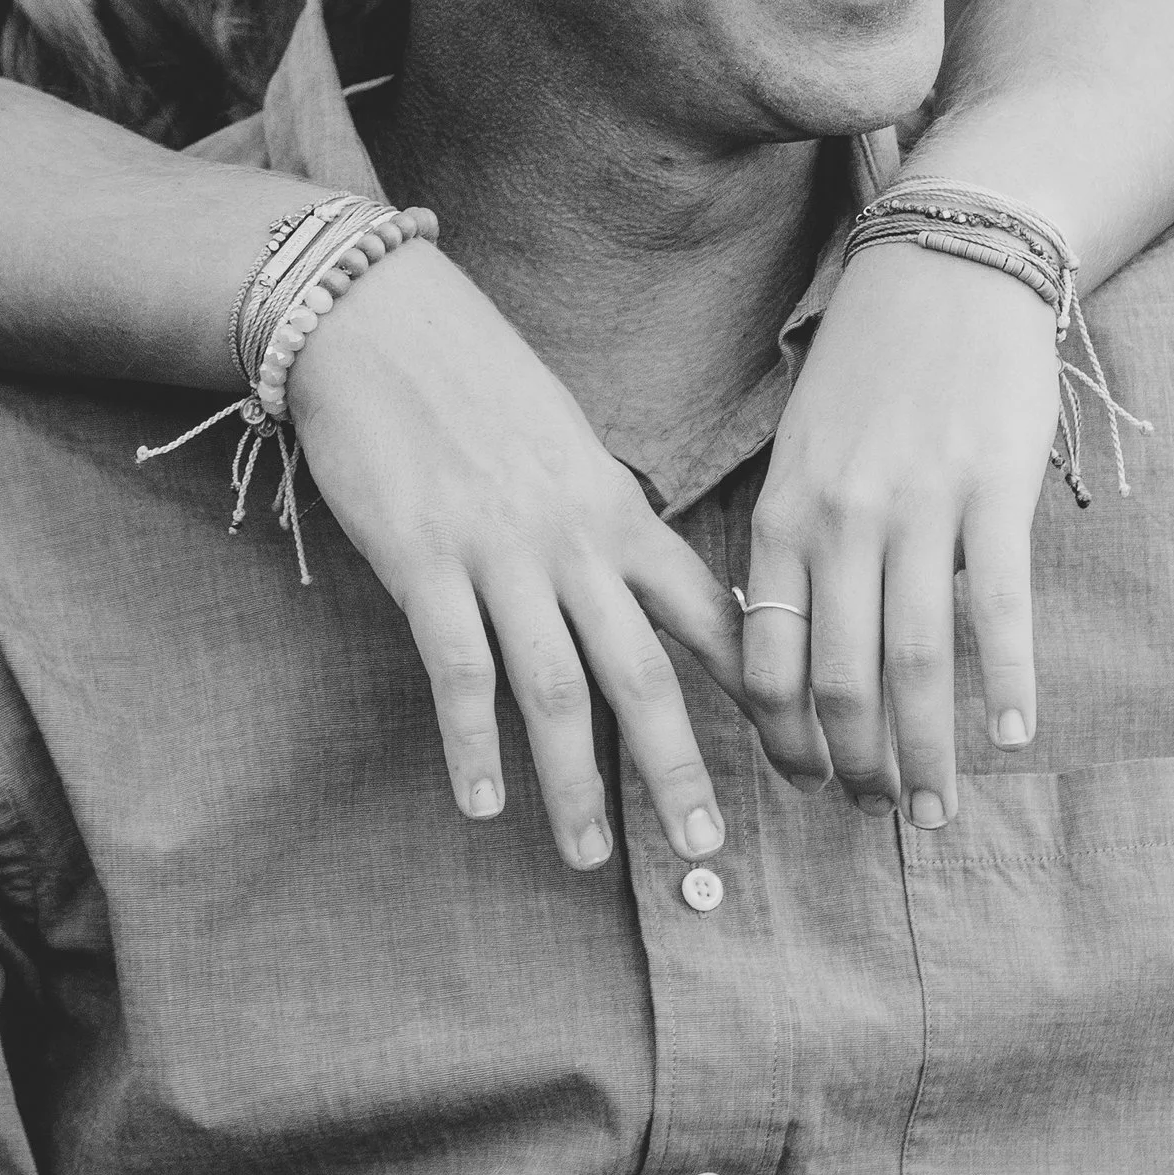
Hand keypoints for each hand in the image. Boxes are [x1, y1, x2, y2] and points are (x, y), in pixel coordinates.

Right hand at [288, 240, 748, 870]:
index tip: (792, 744)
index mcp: (614, 509)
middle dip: (676, 768)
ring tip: (590, 856)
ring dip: (575, 782)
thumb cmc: (472, 379)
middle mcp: (572, 538)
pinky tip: (481, 804)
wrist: (381, 318)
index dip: (751, 682)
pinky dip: (473, 742)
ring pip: (556, 687)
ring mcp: (499, 551)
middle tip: (705, 850)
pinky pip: (459, 668)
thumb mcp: (562, 443)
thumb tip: (633, 583)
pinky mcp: (425, 559)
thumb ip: (600, 518)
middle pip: (642, 671)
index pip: (702, 609)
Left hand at [741, 240, 1057, 819]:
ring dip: (929, 755)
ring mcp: (918, 506)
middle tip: (884, 814)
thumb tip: (795, 653)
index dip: (786, 742)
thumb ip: (796, 544)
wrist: (947, 263)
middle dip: (860, 768)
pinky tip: (1019, 733)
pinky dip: (1011, 683)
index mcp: (784, 514)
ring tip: (941, 809)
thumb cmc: (873, 366)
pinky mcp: (992, 489)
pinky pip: (999, 609)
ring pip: (918, 666)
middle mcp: (840, 519)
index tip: (812, 784)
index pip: (765, 662)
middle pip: (843, 683)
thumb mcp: (804, 449)